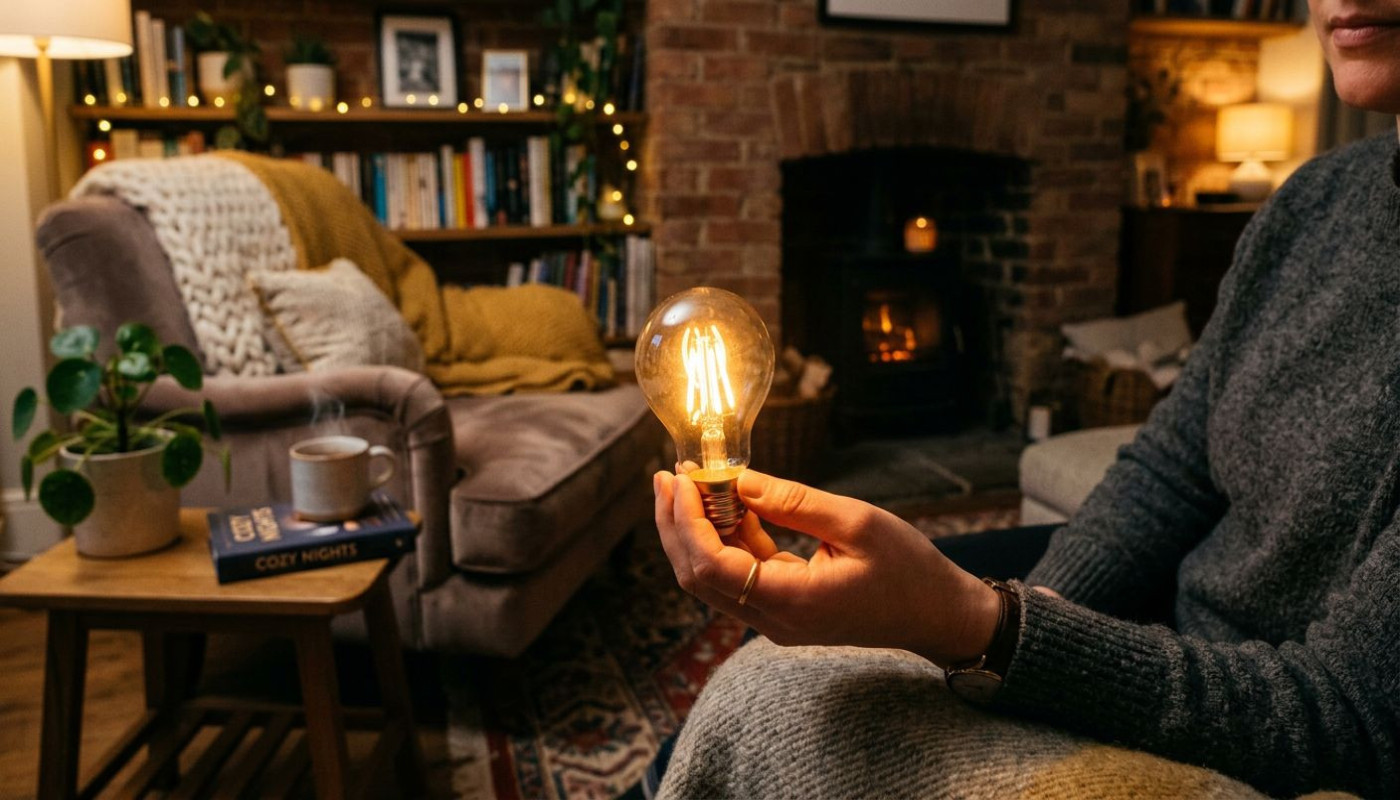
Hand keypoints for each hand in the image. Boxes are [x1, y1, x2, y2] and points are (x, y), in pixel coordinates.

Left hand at [654, 469, 1000, 666]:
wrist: (940, 615)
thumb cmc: (909, 570)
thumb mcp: (856, 523)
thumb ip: (793, 502)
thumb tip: (738, 479)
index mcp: (789, 601)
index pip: (710, 564)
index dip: (686, 520)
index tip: (679, 477)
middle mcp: (773, 618)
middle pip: (697, 574)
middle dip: (676, 523)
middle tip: (668, 475)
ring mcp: (775, 618)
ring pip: (712, 577)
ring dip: (696, 530)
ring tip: (689, 482)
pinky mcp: (783, 608)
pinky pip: (739, 575)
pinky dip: (726, 539)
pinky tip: (729, 503)